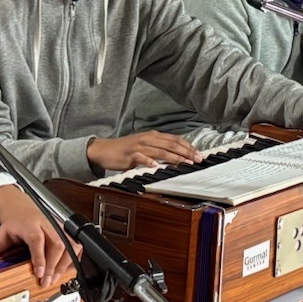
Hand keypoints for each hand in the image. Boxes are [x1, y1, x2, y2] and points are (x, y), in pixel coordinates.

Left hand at [0, 184, 76, 286]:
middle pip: (57, 244)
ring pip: (70, 244)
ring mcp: (58, 226)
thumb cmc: (16, 222)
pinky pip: (76, 244)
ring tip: (56, 277)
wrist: (24, 208)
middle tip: (47, 281)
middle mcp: (47, 225)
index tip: (40, 273)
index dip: (40, 257)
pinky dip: (74, 258)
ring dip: (65, 263)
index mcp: (31, 225)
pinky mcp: (66, 230)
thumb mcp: (2, 234)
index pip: (37, 240)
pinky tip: (66, 269)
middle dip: (54, 265)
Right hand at [87, 130, 202, 173]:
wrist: (104, 150)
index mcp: (153, 136)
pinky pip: (142, 158)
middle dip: (186, 152)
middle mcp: (148, 139)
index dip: (188, 146)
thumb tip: (177, 156)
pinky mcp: (130, 155)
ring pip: (161, 151)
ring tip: (185, 163)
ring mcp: (139, 146)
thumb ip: (159, 149)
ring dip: (174, 157)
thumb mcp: (144, 146)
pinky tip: (156, 166)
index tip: (198, 153)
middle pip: (171, 144)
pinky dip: (150, 161)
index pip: (175, 139)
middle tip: (197, 159)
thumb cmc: (125, 149)